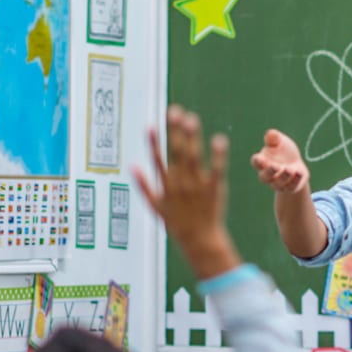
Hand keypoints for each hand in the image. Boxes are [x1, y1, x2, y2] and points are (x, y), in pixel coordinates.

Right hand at [134, 105, 240, 278]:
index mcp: (166, 186)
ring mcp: (197, 186)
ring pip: (194, 158)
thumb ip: (144, 186)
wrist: (200, 241)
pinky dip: (218, 156)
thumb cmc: (177, 224)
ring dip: (192, 138)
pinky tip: (219, 139)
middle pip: (177, 153)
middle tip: (175, 111)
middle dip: (175, 132)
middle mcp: (180, 184)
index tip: (151, 125)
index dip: (154, 142)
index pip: (158, 160)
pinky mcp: (214, 189)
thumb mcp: (156, 207)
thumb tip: (132, 167)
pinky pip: (217, 170)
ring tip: (191, 119)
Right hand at [250, 129, 309, 193]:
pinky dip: (295, 180)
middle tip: (275, 166)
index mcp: (263, 162)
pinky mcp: (290, 187)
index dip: (257, 162)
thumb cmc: (284, 152)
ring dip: (284, 176)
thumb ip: (274, 138)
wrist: (297, 166)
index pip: (256, 163)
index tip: (260, 159)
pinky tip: (298, 173)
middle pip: (264, 177)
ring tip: (290, 169)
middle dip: (270, 172)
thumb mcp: (280, 142)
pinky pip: (291, 187)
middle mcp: (268, 175)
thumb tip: (271, 133)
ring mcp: (278, 183)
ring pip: (278, 183)